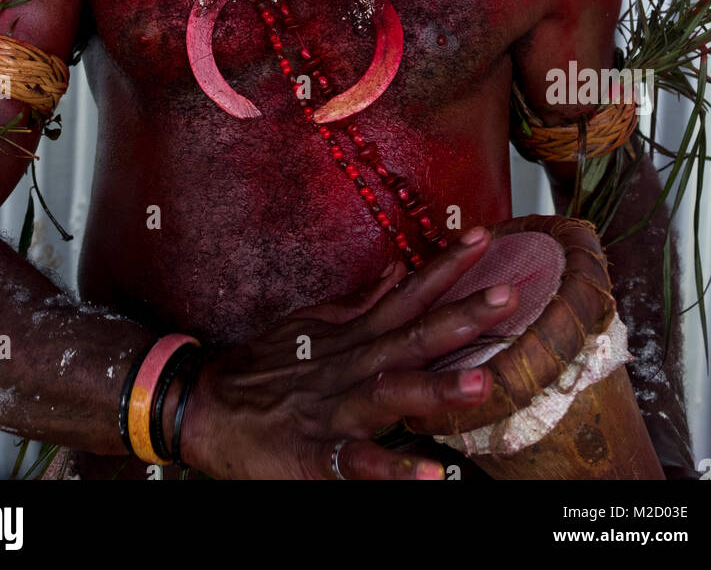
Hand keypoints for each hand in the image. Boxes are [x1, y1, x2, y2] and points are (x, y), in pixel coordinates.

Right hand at [176, 227, 518, 479]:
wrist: (203, 407)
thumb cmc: (265, 366)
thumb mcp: (311, 323)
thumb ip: (361, 302)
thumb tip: (399, 270)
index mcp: (353, 336)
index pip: (408, 294)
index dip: (447, 266)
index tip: (487, 237)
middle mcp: (350, 366)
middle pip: (411, 337)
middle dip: (460, 317)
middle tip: (508, 296)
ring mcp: (333, 410)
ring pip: (390, 395)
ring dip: (436, 389)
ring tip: (483, 384)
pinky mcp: (315, 455)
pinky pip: (359, 463)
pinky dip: (394, 468)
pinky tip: (432, 474)